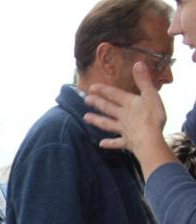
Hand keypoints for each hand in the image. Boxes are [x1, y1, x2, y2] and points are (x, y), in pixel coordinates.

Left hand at [82, 62, 176, 176]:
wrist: (150, 139)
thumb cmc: (153, 116)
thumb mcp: (151, 95)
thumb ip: (144, 80)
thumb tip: (138, 63)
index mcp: (130, 104)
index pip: (114, 95)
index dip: (104, 90)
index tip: (91, 87)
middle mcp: (123, 116)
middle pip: (108, 108)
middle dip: (97, 103)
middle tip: (86, 100)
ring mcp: (124, 129)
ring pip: (107, 124)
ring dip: (97, 121)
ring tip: (86, 118)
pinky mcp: (127, 142)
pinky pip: (117, 143)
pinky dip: (109, 143)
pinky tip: (101, 143)